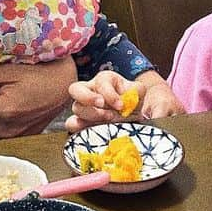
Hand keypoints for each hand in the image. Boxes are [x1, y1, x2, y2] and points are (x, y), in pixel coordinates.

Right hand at [65, 70, 181, 132]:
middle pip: (76, 89)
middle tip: (103, 106)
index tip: (121, 105)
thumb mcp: (139, 92)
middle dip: (88, 98)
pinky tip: (86, 130)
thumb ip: (138, 93)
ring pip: (75, 107)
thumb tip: (139, 102)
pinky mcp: (82, 122)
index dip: (110, 94)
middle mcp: (90, 90)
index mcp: (105, 80)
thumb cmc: (134, 101)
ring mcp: (84, 106)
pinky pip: (71, 123)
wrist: (134, 116)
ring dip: (90, 115)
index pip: (101, 82)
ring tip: (107, 121)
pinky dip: (76, 127)